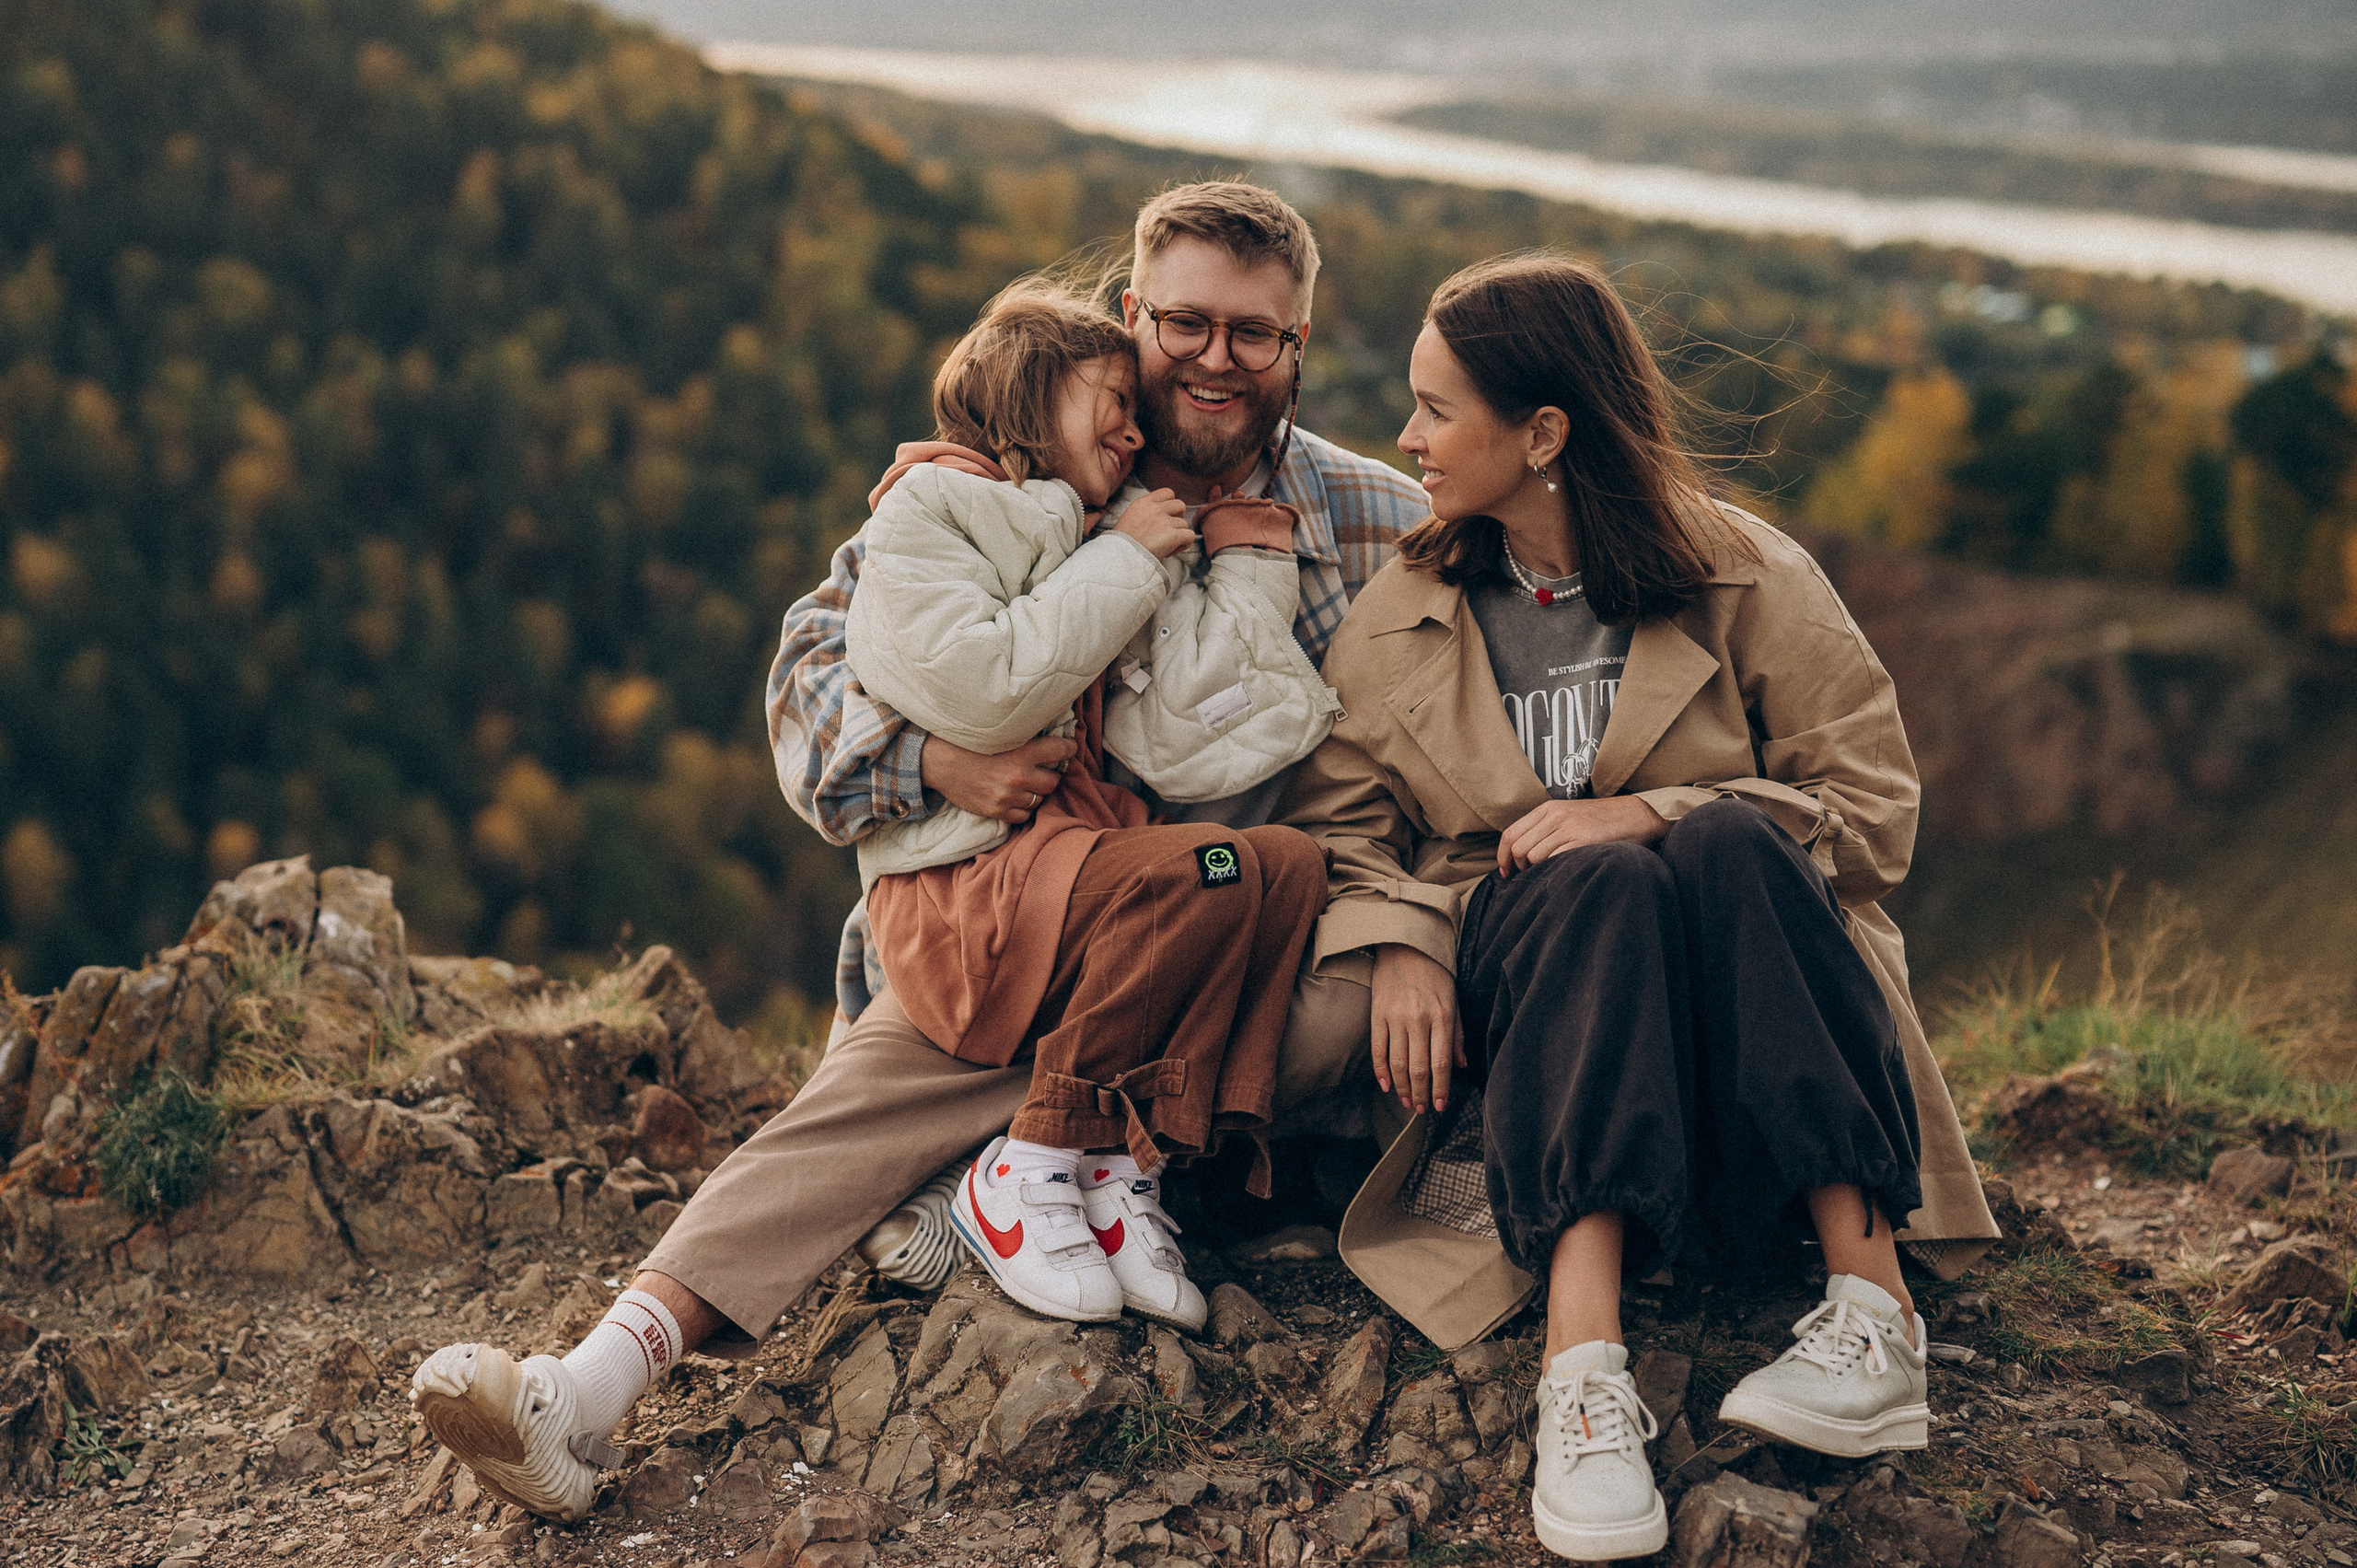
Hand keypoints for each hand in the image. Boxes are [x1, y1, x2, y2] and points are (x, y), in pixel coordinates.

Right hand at [919, 733, 1077, 824]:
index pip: (1060, 750)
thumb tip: (1051, 738)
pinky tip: (1014, 798)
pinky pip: (1024, 816)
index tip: (1068, 747)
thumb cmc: (968, 744)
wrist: (939, 763)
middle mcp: (1018, 776)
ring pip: (1040, 800)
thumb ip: (1025, 739)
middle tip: (1043, 770)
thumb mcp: (1000, 735)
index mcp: (1021, 752)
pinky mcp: (997, 812)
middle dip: (1050, 775)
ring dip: (1036, 792)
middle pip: (1054, 781)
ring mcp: (1008, 796)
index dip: (1068, 747)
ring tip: (1025, 784)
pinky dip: (1022, 809)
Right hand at [1110, 488, 1193, 559]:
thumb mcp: (1129, 519)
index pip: (1167, 493)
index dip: (1170, 505)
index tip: (1165, 517)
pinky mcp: (1173, 535)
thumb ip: (1145, 513)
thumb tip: (1161, 517)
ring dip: (1178, 535)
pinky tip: (1172, 550)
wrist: (1121, 558)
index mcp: (1143, 503)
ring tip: (1165, 546)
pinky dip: (1184, 544)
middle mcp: (1155, 509)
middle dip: (1178, 518)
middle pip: (1180, 505)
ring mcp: (1165, 521)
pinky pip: (1189, 536)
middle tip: (1168, 531)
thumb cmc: (1122, 544)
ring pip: (1184, 524)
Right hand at [1369, 943, 1464, 1114]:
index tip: (1440, 1106)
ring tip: (1407, 1102)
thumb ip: (1457, 1034)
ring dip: (1402, 1087)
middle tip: (1422, 1110)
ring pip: (1397, 1063)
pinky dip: (1381, 1070)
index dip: (1440, 1088)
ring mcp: (1396, 1017)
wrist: (1405, 946)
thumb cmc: (1435, 974)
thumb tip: (1461, 1065)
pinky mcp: (1378, 1013)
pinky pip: (1378, 1049)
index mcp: (1442, 1016)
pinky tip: (1385, 1085)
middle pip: (1418, 1067)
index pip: (1441, 1063)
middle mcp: (1419, 1019)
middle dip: (1421, 1093)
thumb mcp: (1454, 1000)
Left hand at [1496, 795, 1668, 876]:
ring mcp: (1569, 827)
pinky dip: (1550, 871)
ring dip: (1535, 872)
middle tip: (1530, 877)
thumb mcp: (1568, 816)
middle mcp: (1555, 816)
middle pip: (1518, 848)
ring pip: (1533, 856)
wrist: (1635, 816)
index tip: (1506, 873)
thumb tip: (1520, 854)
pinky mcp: (1584, 839)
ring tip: (1548, 875)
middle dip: (1519, 868)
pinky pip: (1554, 859)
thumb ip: (1545, 829)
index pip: (1510, 834)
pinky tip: (1558, 875)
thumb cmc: (1600, 822)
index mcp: (1547, 809)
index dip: (1502, 857)